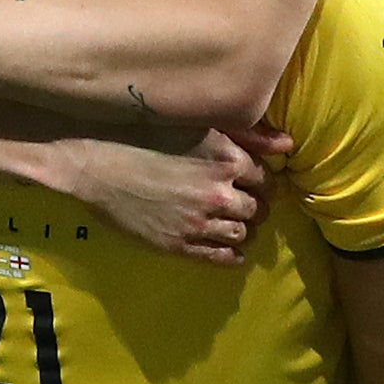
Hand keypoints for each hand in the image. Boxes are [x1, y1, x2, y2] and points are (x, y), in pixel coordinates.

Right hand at [56, 122, 289, 263]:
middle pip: (258, 210)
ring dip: (244, 231)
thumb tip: (288, 146)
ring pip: (242, 235)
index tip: (253, 182)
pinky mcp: (178, 245)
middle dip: (256, 207)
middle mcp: (219, 195)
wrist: (96, 163)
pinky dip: (231, 256)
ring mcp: (199, 223)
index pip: (266, 180)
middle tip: (246, 204)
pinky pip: (219, 257)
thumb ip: (248, 136)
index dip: (260, 182)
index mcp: (227, 161)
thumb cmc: (144, 134)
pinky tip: (231, 252)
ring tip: (235, 224)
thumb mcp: (198, 126)